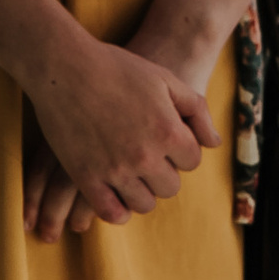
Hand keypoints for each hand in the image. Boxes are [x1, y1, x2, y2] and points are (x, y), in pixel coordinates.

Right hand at [21, 23, 216, 242]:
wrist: (65, 67)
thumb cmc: (118, 68)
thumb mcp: (166, 80)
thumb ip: (196, 111)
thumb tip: (214, 143)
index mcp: (169, 132)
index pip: (192, 162)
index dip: (182, 151)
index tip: (167, 140)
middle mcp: (145, 156)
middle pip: (170, 187)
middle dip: (164, 172)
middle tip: (148, 156)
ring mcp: (114, 170)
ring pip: (143, 204)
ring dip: (142, 192)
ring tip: (132, 174)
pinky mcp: (86, 177)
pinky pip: (110, 212)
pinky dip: (118, 210)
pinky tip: (116, 195)